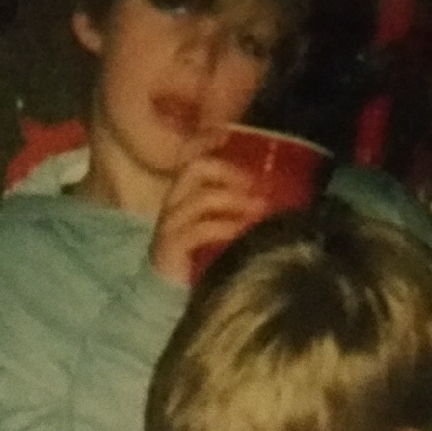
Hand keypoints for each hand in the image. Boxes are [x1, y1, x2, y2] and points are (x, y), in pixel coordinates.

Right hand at [149, 140, 274, 290]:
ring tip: (260, 209)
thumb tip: (266, 197)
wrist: (165, 296)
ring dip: (235, 201)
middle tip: (254, 184)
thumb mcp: (214, 227)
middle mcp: (172, 204)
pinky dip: (226, 227)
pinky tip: (243, 232)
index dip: (204, 141)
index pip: (188, 158)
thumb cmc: (195, 260)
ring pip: (202, 198)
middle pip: (195, 169)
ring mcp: (170, 224)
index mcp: (181, 196)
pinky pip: (202, 228)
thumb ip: (230, 210)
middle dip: (228, 172)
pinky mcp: (172, 246)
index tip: (226, 134)